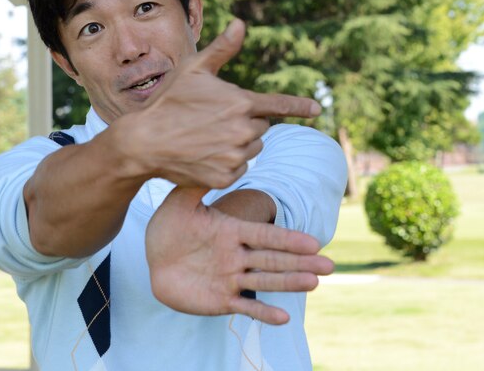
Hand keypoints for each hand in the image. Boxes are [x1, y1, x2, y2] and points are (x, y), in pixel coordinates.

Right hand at [118, 19, 320, 187]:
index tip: (317, 109)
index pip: (278, 105)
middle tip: (215, 120)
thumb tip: (241, 24)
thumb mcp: (194, 70)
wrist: (144, 142)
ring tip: (207, 137)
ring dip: (238, 143)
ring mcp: (236, 156)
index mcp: (241, 102)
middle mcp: (243, 130)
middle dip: (245, 122)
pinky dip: (228, 163)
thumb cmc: (169, 101)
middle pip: (261, 127)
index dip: (299, 106)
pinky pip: (239, 168)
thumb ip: (223, 50)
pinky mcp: (226, 176)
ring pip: (251, 148)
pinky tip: (205, 154)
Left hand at [146, 186, 334, 324]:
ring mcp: (231, 278)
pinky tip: (283, 318)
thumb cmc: (168, 227)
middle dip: (301, 262)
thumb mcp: (180, 203)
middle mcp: (237, 255)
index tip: (313, 242)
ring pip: (265, 281)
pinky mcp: (221, 300)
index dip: (288, 239)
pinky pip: (245, 307)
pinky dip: (263, 313)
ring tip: (314, 283)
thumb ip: (198, 186)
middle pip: (274, 259)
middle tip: (329, 265)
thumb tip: (220, 166)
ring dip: (290, 283)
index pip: (264, 235)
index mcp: (231, 231)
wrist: (153, 259)